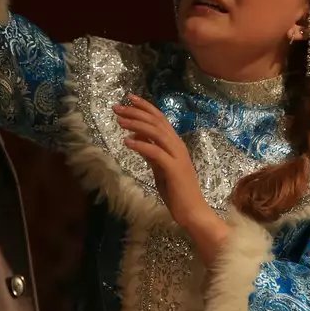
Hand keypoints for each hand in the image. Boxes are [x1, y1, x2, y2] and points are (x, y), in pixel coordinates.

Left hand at [114, 95, 202, 224]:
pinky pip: (155, 153)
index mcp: (175, 144)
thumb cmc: (176, 191)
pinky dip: (141, 145)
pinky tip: (127, 142)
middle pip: (156, 122)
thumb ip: (150, 152)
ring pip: (156, 133)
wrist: (192, 211)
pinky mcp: (174, 169)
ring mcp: (177, 156)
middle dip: (136, 112)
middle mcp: (177, 146)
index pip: (160, 119)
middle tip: (117, 107)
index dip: (145, 107)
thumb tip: (136, 137)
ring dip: (136, 125)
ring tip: (119, 121)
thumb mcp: (159, 168)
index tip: (129, 98)